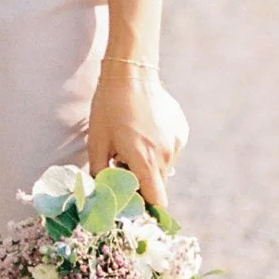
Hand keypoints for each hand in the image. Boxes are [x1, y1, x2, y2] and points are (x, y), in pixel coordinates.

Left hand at [86, 54, 186, 217]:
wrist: (131, 72)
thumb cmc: (109, 107)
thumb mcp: (97, 142)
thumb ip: (100, 172)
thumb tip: (100, 192)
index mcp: (145, 161)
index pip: (157, 201)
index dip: (145, 206)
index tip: (131, 200)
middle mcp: (166, 155)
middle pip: (159, 186)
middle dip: (142, 184)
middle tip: (123, 168)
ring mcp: (176, 142)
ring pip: (164, 168)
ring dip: (150, 165)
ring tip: (131, 144)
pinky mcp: (180, 130)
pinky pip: (170, 150)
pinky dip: (157, 149)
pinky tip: (143, 131)